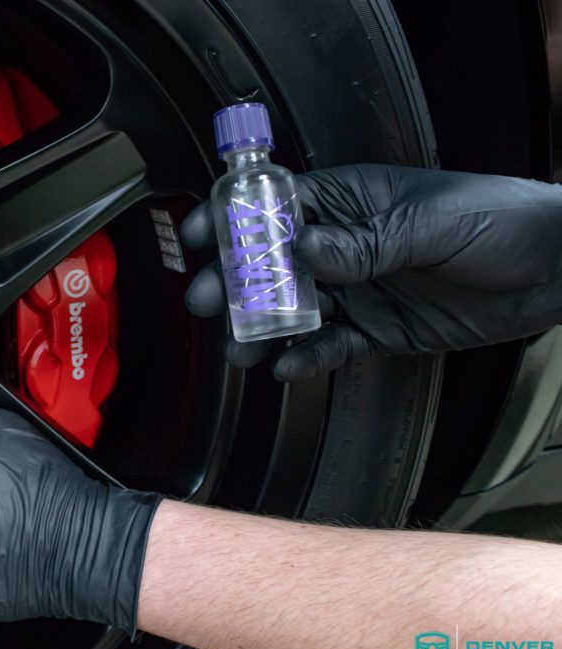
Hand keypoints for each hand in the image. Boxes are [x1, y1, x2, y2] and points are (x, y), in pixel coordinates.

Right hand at [183, 164, 561, 380]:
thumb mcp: (431, 222)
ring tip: (238, 348)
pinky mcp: (376, 331)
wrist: (555, 271)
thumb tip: (304, 248)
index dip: (235, 218)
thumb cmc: (500, 219)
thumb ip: (365, 241)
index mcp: (352, 203)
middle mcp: (345, 246)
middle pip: (273, 264)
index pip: (279, 205)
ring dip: (261, 329)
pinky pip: (330, 347)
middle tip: (206, 301)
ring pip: (293, 311)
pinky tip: (286, 367)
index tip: (199, 234)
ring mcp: (358, 290)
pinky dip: (306, 358)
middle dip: (235, 283)